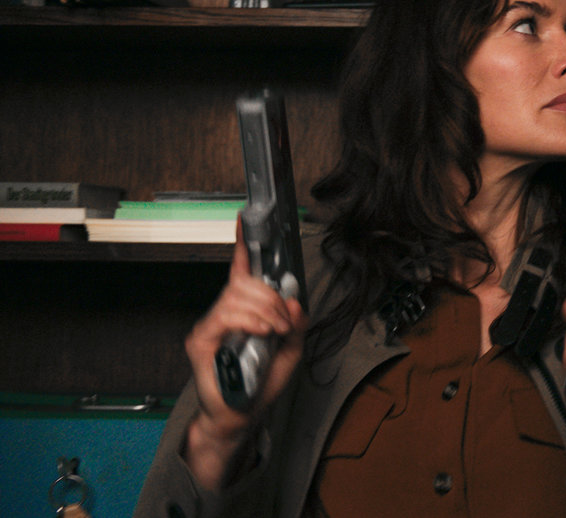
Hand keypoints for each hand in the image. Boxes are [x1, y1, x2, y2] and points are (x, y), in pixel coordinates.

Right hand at [182, 219, 307, 489]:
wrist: (242, 415)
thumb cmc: (261, 383)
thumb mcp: (291, 350)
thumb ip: (296, 324)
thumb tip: (295, 299)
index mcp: (244, 311)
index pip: (242, 271)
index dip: (243, 245)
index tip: (244, 219)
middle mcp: (224, 313)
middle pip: (245, 282)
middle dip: (272, 295)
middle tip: (285, 318)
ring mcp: (210, 326)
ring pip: (237, 297)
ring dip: (266, 310)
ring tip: (276, 330)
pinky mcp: (200, 341)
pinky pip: (226, 317)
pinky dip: (250, 320)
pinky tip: (261, 331)